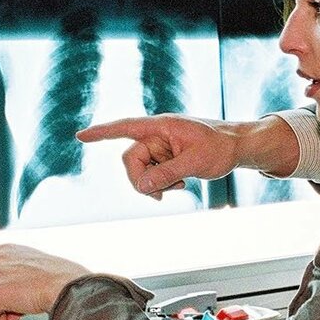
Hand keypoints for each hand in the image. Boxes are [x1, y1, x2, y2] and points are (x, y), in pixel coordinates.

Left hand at [0, 245, 90, 319]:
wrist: (68, 285)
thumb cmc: (60, 281)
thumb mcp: (31, 270)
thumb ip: (11, 275)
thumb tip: (4, 298)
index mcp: (6, 250)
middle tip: (21, 299)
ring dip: (4, 310)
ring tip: (26, 301)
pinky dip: (7, 318)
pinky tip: (23, 307)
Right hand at [77, 114, 298, 198]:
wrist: (238, 148)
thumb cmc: (221, 147)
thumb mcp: (195, 163)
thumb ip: (167, 173)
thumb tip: (143, 185)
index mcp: (162, 126)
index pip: (126, 128)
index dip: (102, 133)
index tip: (81, 136)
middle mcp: (158, 135)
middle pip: (131, 159)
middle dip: (142, 179)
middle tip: (160, 194)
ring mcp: (161, 147)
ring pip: (141, 170)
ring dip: (156, 182)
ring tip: (180, 184)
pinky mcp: (166, 157)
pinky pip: (153, 174)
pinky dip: (163, 182)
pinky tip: (182, 182)